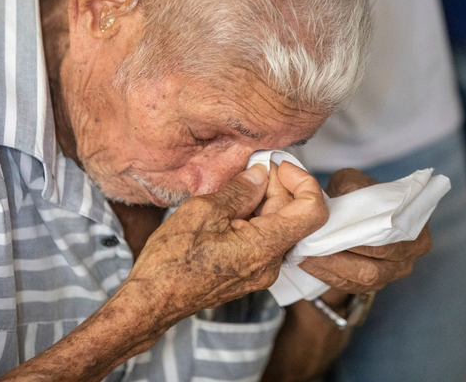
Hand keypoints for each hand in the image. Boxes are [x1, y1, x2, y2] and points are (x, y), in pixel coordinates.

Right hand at [125, 162, 327, 321]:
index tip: (277, 165)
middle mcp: (271, 264)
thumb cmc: (171, 261)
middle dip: (276, 186)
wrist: (152, 299)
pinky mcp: (250, 273)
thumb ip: (238, 191)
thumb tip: (260, 174)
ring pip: (279, 226)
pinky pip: (264, 238)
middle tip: (248, 168)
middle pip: (294, 214)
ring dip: (263, 201)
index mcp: (264, 247)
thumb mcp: (202, 212)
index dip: (302, 180)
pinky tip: (229, 208)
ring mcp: (262, 271)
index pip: (313, 210)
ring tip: (232, 188)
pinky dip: (254, 217)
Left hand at [300, 168, 430, 292]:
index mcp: (412, 228)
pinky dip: (326, 275)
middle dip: (339, 257)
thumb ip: (348, 188)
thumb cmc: (357, 193)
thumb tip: (339, 200)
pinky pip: (349, 285)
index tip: (330, 232)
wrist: (356, 208)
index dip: (358, 239)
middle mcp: (408, 256)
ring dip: (330, 268)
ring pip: (360, 279)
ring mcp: (391, 274)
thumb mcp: (352, 181)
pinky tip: (307, 263)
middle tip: (311, 246)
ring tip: (304, 254)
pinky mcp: (372, 284)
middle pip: (374, 266)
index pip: (386, 241)